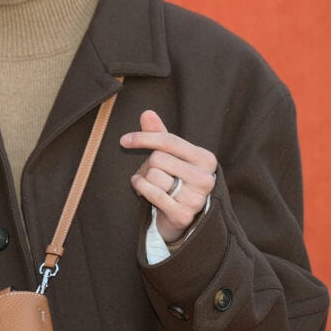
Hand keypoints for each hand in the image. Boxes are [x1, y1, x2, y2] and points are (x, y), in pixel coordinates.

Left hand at [120, 110, 216, 243]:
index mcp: (206, 159)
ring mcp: (196, 198)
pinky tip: (144, 193)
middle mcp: (205, 178)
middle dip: (147, 165)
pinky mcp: (183, 214)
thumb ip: (159, 134)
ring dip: (144, 179)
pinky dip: (141, 190)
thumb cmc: (175, 179)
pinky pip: (151, 193)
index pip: (168, 140)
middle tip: (152, 174)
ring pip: (153, 176)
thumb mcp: (171, 155)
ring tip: (152, 185)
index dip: (143, 138)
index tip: (124, 140)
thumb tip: (147, 113)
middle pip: (157, 159)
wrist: (182, 217)